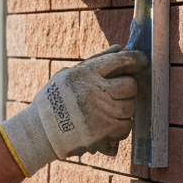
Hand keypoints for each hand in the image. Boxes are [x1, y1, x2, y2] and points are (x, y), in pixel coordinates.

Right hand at [0, 46, 147, 175]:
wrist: (41, 131)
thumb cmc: (55, 100)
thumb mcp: (69, 75)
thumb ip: (96, 61)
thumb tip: (120, 48)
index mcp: (85, 74)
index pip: (121, 61)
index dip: (136, 60)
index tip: (141, 62)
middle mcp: (93, 92)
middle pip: (130, 86)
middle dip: (128, 88)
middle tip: (119, 92)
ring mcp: (99, 114)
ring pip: (129, 109)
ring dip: (124, 109)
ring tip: (110, 109)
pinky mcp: (102, 134)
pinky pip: (125, 128)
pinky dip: (120, 126)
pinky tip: (107, 124)